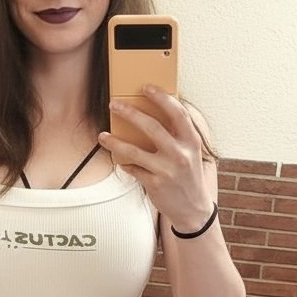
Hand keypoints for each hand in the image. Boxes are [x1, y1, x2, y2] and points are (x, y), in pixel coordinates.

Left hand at [99, 86, 216, 232]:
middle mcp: (180, 154)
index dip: (161, 97)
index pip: (177, 112)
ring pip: (135, 150)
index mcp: (191, 141)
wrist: (193, 209)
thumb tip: (153, 114)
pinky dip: (124, 163)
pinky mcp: (155, 184)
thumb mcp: (191, 153)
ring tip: (103, 135)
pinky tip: (118, 159)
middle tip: (114, 104)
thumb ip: (178, 136)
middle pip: (151, 127)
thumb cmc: (188, 177)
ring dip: (115, 142)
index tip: (146, 87)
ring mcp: (167, 170)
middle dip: (130, 113)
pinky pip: (133, 169)